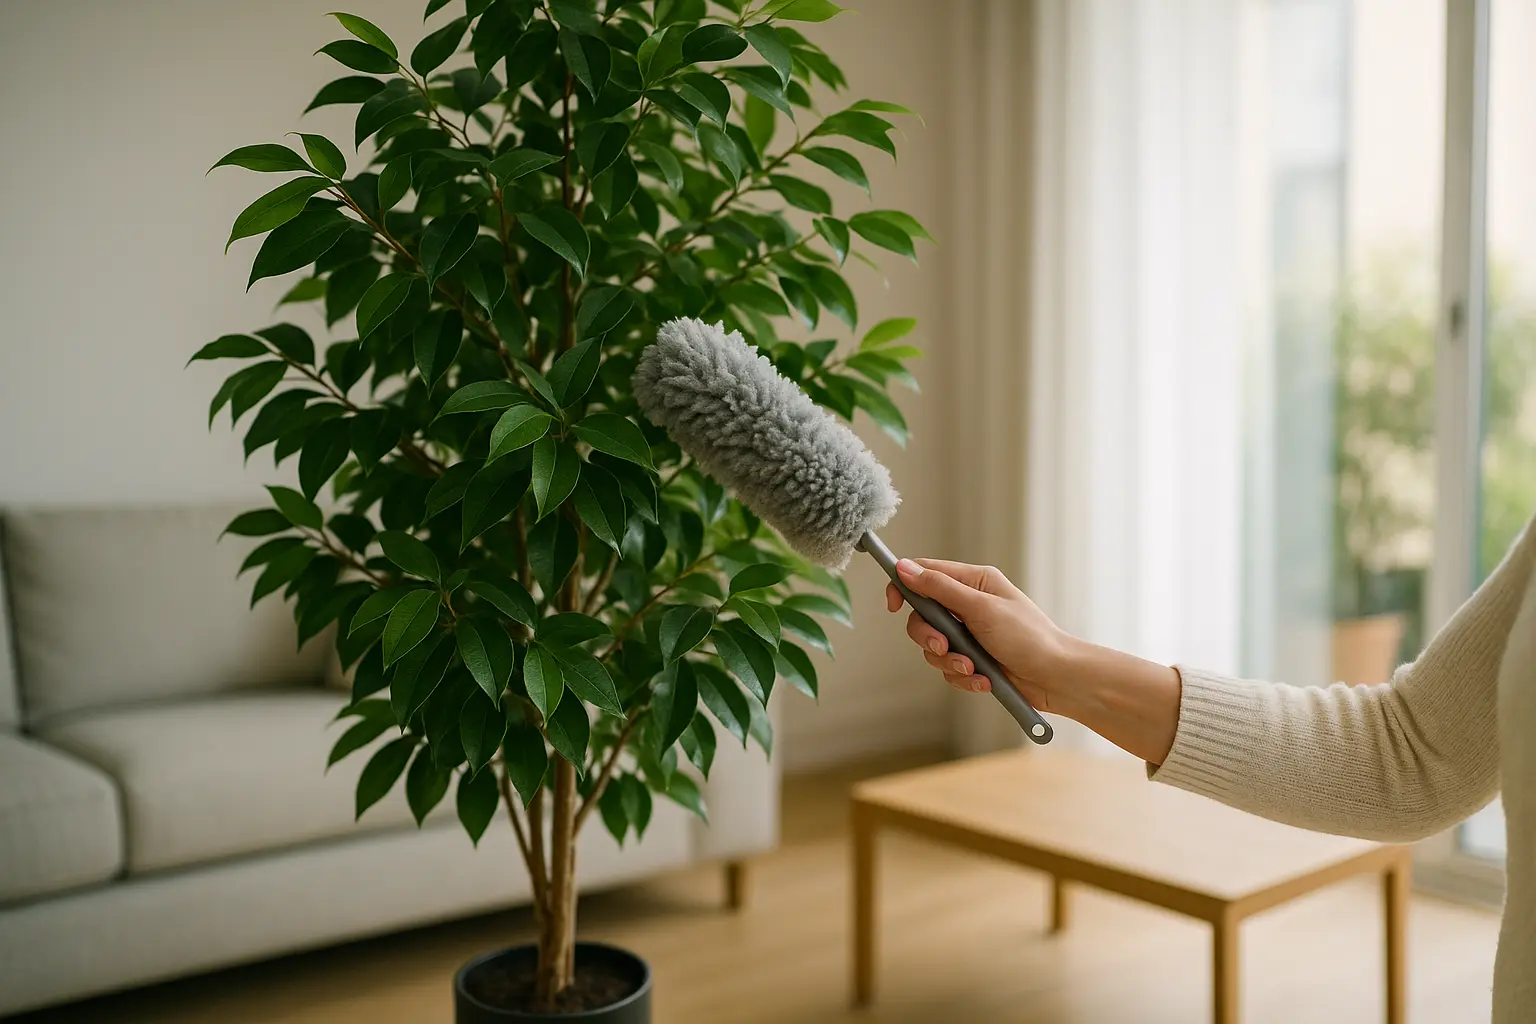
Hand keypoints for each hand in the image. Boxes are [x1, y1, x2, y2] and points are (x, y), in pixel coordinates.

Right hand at [885, 558, 1069, 711]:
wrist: (1056, 678)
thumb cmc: (1030, 637)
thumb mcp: (981, 608)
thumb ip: (940, 589)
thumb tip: (905, 568)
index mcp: (973, 583)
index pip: (925, 573)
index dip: (904, 586)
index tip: (893, 604)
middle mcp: (968, 606)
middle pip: (922, 616)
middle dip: (929, 636)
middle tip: (944, 646)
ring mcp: (970, 635)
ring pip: (932, 647)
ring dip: (949, 661)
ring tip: (973, 667)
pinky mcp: (973, 661)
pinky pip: (949, 669)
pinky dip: (963, 677)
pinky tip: (984, 679)